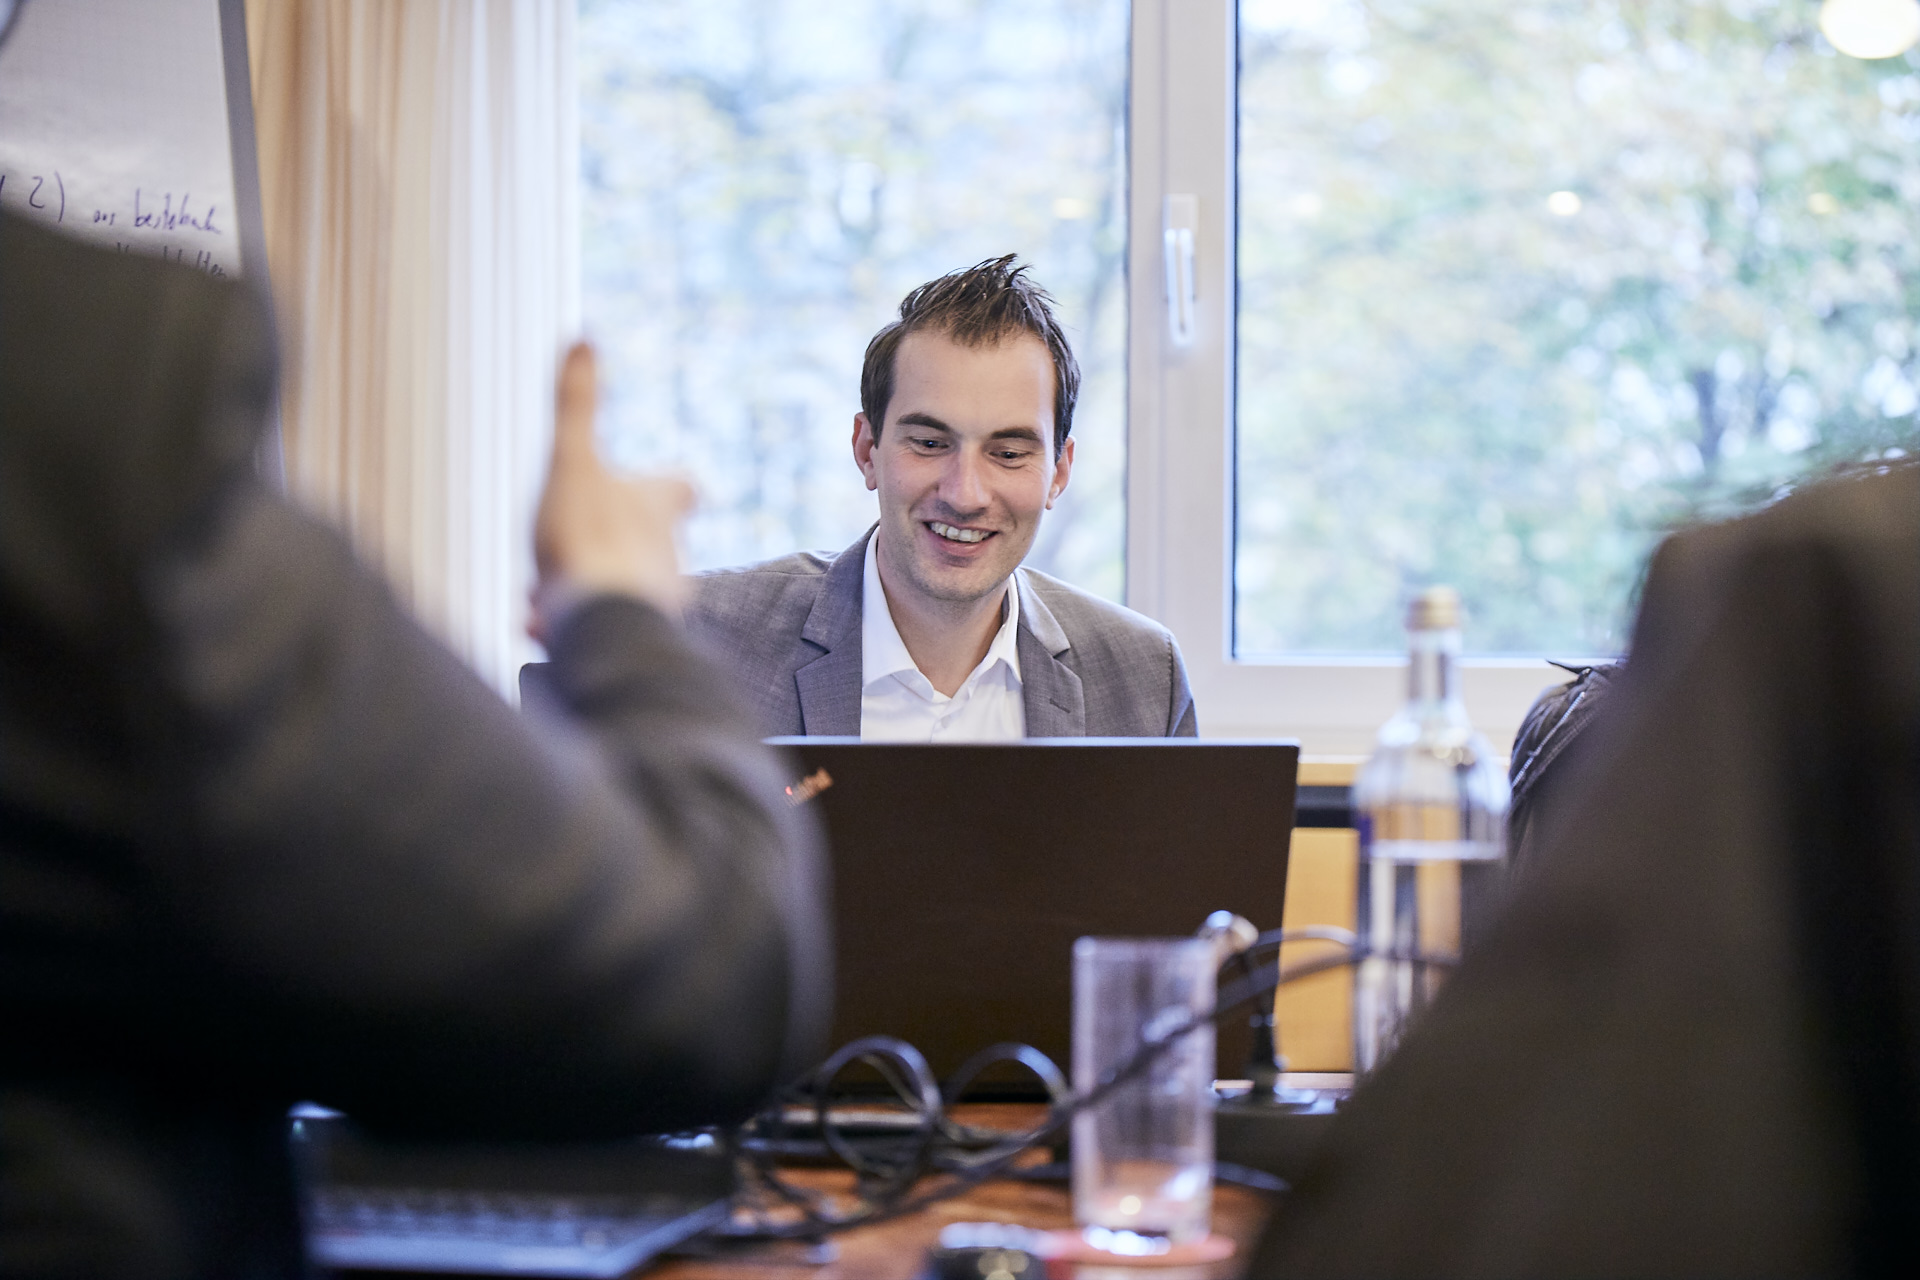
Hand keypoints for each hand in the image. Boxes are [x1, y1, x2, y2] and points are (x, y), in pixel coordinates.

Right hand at [531, 343, 693, 636]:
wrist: (600, 624)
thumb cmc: (587, 538)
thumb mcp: (573, 459)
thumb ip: (575, 403)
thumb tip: (583, 337)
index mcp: (657, 507)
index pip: (679, 487)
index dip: (671, 484)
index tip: (670, 483)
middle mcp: (669, 554)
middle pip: (647, 540)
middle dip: (608, 541)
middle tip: (567, 540)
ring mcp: (655, 601)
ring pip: (618, 585)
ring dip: (585, 582)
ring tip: (544, 589)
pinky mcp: (633, 639)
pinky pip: (601, 626)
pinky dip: (571, 623)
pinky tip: (540, 624)